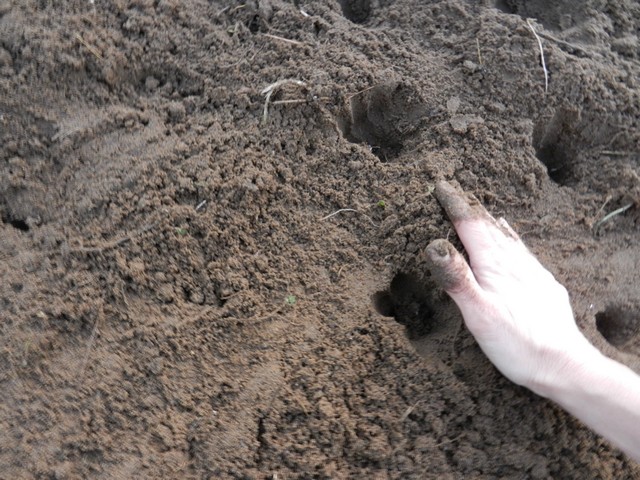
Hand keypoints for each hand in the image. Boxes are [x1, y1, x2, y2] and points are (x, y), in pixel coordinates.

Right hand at [426, 181, 594, 394]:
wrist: (563, 364)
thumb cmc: (517, 343)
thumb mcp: (478, 314)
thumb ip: (457, 278)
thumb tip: (434, 245)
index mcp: (494, 263)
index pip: (470, 225)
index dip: (453, 204)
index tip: (440, 186)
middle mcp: (514, 260)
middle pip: (488, 226)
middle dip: (469, 208)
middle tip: (453, 193)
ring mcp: (531, 269)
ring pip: (506, 235)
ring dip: (489, 220)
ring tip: (478, 210)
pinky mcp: (542, 282)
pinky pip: (521, 248)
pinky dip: (509, 236)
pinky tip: (510, 236)